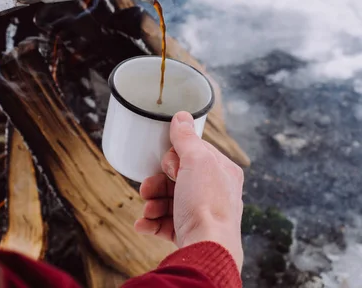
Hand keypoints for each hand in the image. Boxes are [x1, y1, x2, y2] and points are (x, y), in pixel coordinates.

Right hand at [134, 111, 243, 269]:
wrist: (207, 248)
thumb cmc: (206, 203)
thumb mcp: (196, 161)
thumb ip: (186, 138)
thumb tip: (182, 117)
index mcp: (222, 172)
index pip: (195, 153)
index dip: (176, 156)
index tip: (168, 162)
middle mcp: (214, 192)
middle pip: (176, 178)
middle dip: (157, 182)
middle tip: (148, 186)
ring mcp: (201, 214)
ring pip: (168, 200)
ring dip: (151, 203)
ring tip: (147, 209)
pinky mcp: (188, 233)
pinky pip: (164, 223)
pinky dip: (150, 222)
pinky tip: (142, 224)